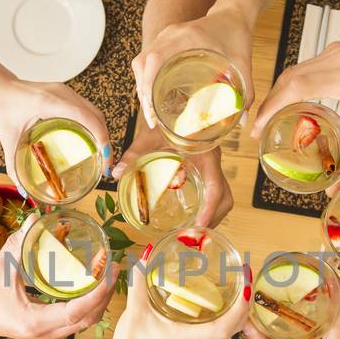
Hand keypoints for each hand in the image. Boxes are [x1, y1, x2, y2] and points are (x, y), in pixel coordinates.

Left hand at [0, 79, 112, 190]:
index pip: (85, 117)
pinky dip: (94, 125)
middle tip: (105, 163)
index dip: (101, 136)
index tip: (106, 157)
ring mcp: (66, 92)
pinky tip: (92, 141)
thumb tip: (23, 189)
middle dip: (105, 139)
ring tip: (103, 154)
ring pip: (94, 111)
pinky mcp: (65, 94)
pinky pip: (87, 109)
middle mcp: (62, 94)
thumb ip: (13, 165)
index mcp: (50, 102)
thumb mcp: (7, 138)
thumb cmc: (1, 107)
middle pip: (96, 115)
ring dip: (102, 131)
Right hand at [0, 223, 115, 338]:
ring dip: (101, 299)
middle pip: (88, 318)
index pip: (75, 312)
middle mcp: (48, 334)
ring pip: (86, 321)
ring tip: (109, 274)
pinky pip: (80, 321)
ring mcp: (52, 336)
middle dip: (105, 294)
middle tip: (114, 268)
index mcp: (36, 322)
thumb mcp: (1, 269)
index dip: (96, 295)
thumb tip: (33, 219)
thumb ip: (17, 244)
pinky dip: (91, 304)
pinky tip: (96, 286)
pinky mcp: (54, 332)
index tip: (108, 275)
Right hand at [106, 268, 249, 338]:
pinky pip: (221, 329)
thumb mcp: (134, 309)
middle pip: (235, 326)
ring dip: (239, 308)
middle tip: (245, 274)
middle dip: (245, 301)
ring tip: (239, 282)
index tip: (246, 284)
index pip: (225, 327)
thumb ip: (140, 279)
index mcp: (188, 338)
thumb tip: (148, 252)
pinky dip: (228, 313)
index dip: (240, 307)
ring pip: (231, 330)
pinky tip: (223, 296)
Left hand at [113, 121, 232, 226]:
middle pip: (225, 197)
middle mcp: (214, 161)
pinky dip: (209, 208)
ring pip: (224, 196)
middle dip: (212, 219)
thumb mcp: (149, 136)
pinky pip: (217, 192)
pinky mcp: (209, 168)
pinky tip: (194, 217)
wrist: (177, 103)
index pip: (216, 187)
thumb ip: (133, 154)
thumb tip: (114, 173)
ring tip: (193, 231)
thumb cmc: (166, 118)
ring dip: (212, 216)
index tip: (199, 227)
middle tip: (194, 235)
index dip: (210, 210)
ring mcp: (214, 165)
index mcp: (205, 154)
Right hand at [132, 9, 252, 128]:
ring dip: (142, 86)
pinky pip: (147, 60)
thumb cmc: (237, 36)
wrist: (233, 14)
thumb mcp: (243, 62)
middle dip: (143, 92)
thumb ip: (247, 90)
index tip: (152, 109)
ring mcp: (165, 36)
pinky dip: (147, 79)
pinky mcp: (165, 40)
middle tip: (152, 119)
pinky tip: (154, 96)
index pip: (155, 58)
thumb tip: (244, 121)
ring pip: (141, 62)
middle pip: (142, 63)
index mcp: (187, 37)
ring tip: (151, 112)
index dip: (148, 84)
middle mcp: (171, 34)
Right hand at [249, 36, 339, 189]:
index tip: (258, 127)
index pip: (297, 87)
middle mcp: (339, 60)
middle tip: (257, 129)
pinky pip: (305, 67)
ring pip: (294, 71)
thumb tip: (332, 189)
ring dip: (278, 93)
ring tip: (267, 119)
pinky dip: (291, 85)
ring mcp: (337, 52)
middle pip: (289, 77)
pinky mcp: (336, 52)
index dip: (272, 107)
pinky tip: (286, 105)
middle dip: (269, 103)